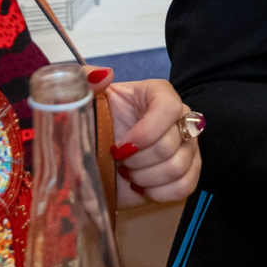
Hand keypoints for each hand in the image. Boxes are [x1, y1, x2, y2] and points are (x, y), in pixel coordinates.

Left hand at [95, 74, 200, 205]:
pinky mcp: (185, 173)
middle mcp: (177, 118)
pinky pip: (186, 186)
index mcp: (156, 94)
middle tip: (118, 160)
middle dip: (138, 160)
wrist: (91, 159)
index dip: (147, 132)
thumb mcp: (81, 100)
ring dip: (146, 177)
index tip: (120, 147)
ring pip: (179, 167)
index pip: (168, 107)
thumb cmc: (89, 128)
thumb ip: (84, 80)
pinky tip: (140, 185)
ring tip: (127, 172)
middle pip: (172, 143)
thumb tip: (104, 74)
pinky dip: (159, 192)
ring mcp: (185, 146)